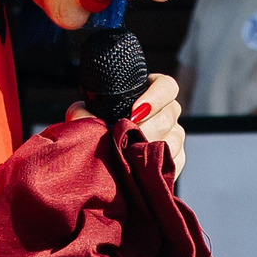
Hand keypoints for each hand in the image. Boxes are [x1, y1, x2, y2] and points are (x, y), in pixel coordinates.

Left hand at [65, 71, 186, 178]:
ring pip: (174, 139)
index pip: (167, 87)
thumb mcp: (87, 119)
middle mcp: (166, 113)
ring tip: (131, 155)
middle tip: (129, 139)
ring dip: (152, 148)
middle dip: (148, 128)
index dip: (157, 96)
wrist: (99, 165)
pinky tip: (142, 169)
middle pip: (170, 115)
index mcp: (149, 94)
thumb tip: (82, 114)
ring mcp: (173, 136)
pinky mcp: (175, 159)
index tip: (135, 112)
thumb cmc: (96, 133)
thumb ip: (83, 113)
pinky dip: (158, 166)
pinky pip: (175, 161)